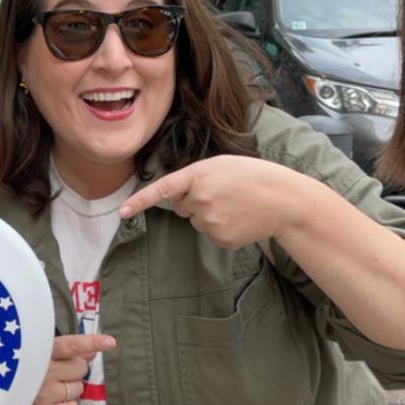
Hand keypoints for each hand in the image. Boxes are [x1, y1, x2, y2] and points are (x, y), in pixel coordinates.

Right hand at [24, 333, 115, 404]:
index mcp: (38, 350)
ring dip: (70, 386)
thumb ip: (64, 349)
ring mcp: (43, 394)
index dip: (91, 342)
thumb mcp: (34, 350)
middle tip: (57, 370)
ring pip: (78, 388)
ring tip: (50, 385)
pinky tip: (53, 400)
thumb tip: (91, 352)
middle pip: (80, 368)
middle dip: (74, 368)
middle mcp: (41, 372)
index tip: (111, 342)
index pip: (70, 345)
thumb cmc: (15, 366)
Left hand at [118, 155, 310, 250]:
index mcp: (199, 175)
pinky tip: (239, 218)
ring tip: (235, 204)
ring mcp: (210, 221)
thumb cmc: (254, 176)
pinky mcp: (220, 238)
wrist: (283, 199)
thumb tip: (178, 200)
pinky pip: (210, 234)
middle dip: (196, 201)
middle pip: (182, 206)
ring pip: (197, 221)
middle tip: (224, 193)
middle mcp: (200, 199)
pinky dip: (221, 228)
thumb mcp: (222, 165)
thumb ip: (196, 178)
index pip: (162, 189)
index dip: (140, 201)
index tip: (121, 212)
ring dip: (210, 214)